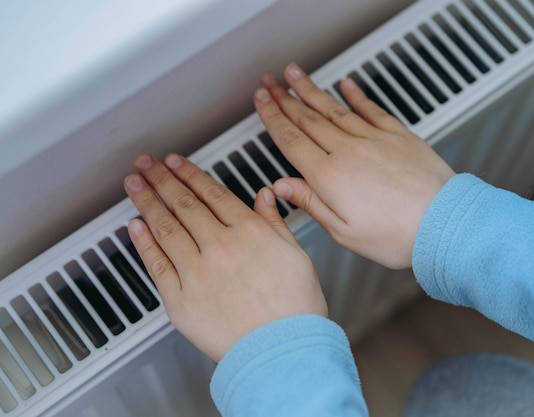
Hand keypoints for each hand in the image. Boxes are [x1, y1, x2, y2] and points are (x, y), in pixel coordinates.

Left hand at [124, 154, 326, 361]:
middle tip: (145, 164)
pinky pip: (157, 265)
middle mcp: (220, 247)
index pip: (212, 193)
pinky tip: (134, 226)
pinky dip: (143, 243)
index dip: (189, 174)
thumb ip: (275, 223)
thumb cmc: (295, 309)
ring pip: (165, 228)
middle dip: (161, 180)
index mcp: (250, 233)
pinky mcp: (180, 300)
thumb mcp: (296, 255)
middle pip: (184, 204)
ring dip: (146, 201)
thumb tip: (264, 196)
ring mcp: (197, 273)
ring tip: (133, 184)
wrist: (283, 352)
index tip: (175, 162)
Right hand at [254, 63, 453, 268]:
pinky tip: (345, 85)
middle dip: (285, 97)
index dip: (273, 117)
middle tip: (270, 81)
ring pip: (334, 108)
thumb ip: (311, 203)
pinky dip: (356, 95)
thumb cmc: (398, 235)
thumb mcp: (343, 231)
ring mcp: (374, 139)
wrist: (445, 224)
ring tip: (295, 73)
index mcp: (330, 177)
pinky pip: (371, 109)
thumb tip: (282, 186)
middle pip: (308, 118)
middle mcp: (348, 151)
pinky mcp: (398, 136)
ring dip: (311, 89)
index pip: (291, 140)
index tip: (261, 101)